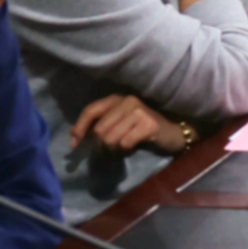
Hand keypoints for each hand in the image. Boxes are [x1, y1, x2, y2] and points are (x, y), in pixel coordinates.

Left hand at [71, 93, 189, 156]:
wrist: (173, 132)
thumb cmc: (142, 129)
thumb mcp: (118, 123)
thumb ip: (99, 125)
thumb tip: (74, 136)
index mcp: (117, 99)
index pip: (91, 110)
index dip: (79, 128)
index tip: (75, 145)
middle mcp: (128, 101)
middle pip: (99, 130)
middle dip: (102, 145)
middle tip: (112, 149)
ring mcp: (139, 111)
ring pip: (111, 139)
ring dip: (114, 149)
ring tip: (124, 147)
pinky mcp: (149, 124)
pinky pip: (125, 143)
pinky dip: (126, 150)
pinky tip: (134, 146)